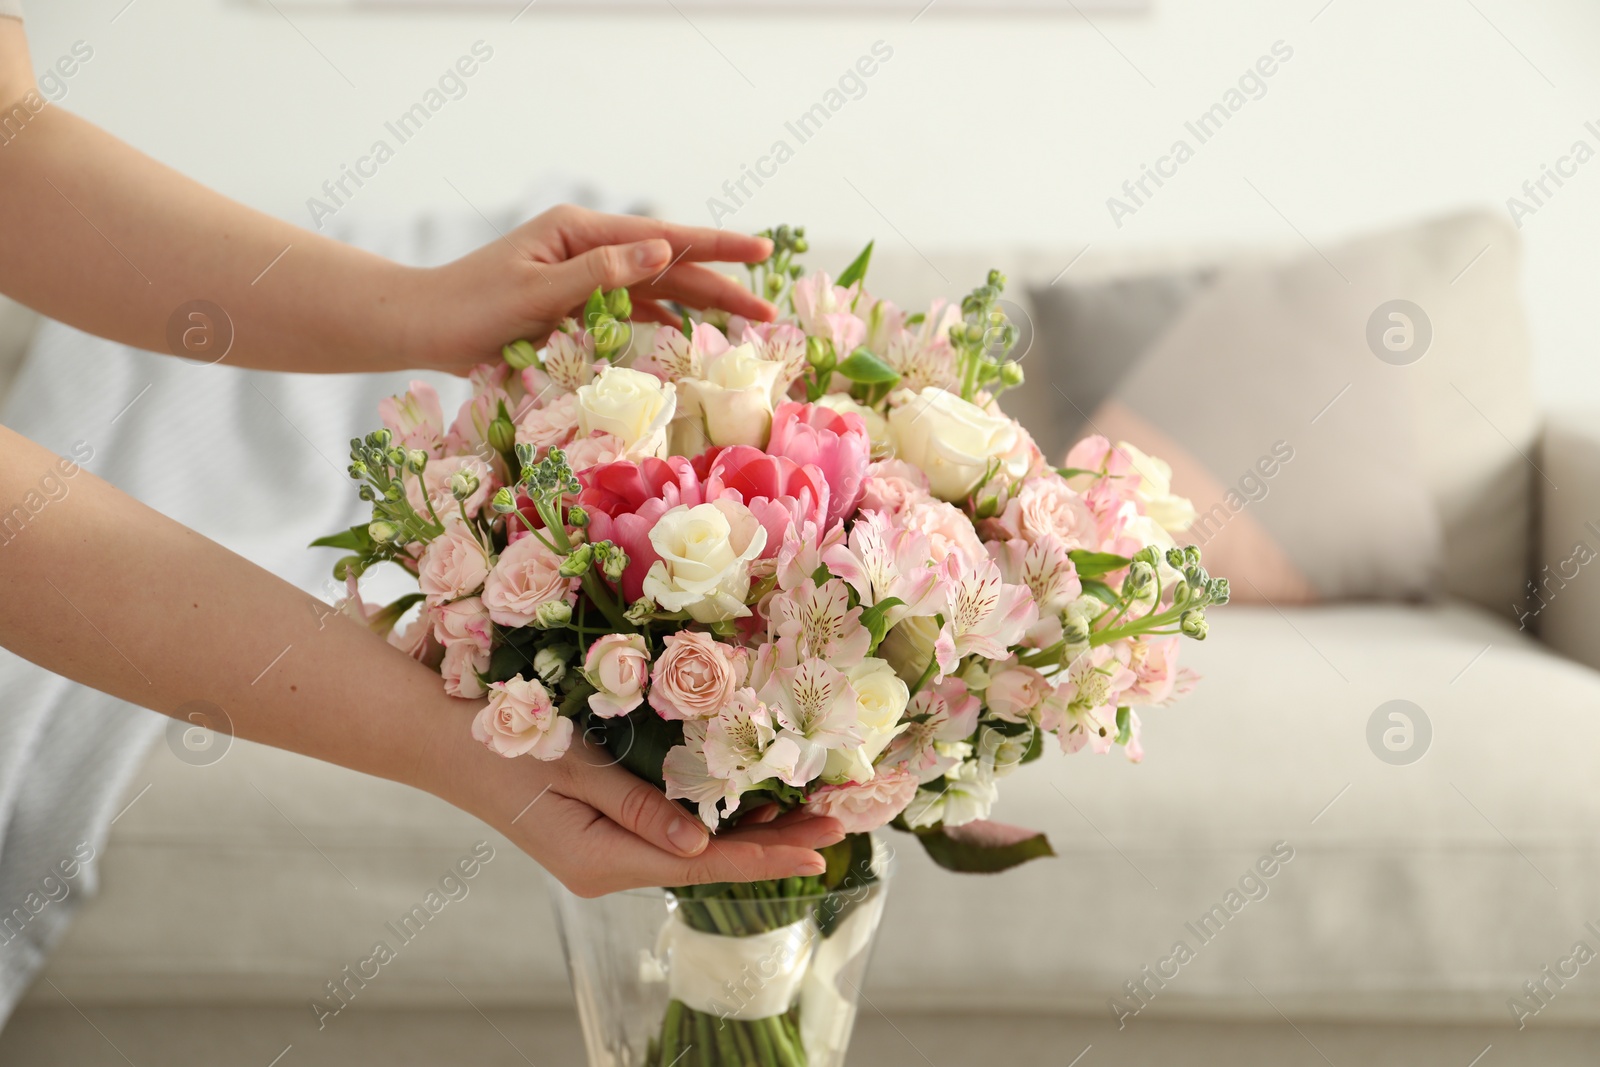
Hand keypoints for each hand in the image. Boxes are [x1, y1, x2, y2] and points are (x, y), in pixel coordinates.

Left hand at [405, 205, 777, 374]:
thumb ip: (603, 273)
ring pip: (653, 288)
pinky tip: (685, 337)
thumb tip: (662, 249)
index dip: (717, 247)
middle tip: (766, 313)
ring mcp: (580, 273)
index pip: (663, 239)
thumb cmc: (471, 310)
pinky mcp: (572, 301)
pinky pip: (628, 309)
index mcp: (580, 231)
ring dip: (695, 306)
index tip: (762, 251)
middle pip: (667, 265)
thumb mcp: (538, 293)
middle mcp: (586, 246)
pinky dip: (658, 321)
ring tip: (740, 326)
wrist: (422, 326)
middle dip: (719, 286)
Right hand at [430, 713, 842, 897]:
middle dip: (774, 845)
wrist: (441, 740)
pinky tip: (749, 806)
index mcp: (600, 860)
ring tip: (810, 816)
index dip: (765, 856)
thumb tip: (699, 845)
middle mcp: (606, 866)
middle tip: (837, 826)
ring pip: (693, 849)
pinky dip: (714, 820)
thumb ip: (638, 808)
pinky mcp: (599, 830)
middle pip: (707, 862)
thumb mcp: (574, 771)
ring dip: (749, 832)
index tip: (820, 847)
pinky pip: (670, 833)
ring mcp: (603, 851)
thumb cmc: (503, 745)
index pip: (701, 865)